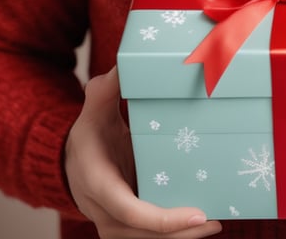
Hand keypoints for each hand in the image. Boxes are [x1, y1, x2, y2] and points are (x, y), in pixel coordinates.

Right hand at [65, 66, 221, 238]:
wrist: (71, 160)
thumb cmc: (89, 131)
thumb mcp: (95, 107)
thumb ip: (107, 87)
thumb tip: (124, 64)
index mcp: (98, 182)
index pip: (129, 211)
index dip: (162, 219)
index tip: (195, 214)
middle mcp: (103, 210)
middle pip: (142, 234)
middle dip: (178, 234)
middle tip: (213, 221)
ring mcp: (112, 222)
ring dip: (179, 238)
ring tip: (214, 223)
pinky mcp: (124, 226)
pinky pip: (148, 236)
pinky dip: (172, 234)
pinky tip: (200, 224)